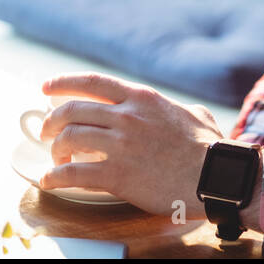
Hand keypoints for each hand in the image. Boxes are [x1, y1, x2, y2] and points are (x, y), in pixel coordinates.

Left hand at [37, 72, 223, 218]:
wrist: (217, 176)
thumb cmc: (210, 149)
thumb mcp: (195, 114)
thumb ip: (178, 109)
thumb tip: (182, 112)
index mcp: (140, 97)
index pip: (92, 82)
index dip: (64, 83)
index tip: (47, 88)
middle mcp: (126, 116)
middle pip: (72, 111)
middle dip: (51, 121)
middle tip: (46, 131)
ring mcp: (120, 144)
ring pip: (68, 138)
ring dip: (55, 149)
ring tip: (55, 159)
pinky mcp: (118, 174)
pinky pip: (74, 173)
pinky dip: (55, 177)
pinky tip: (50, 181)